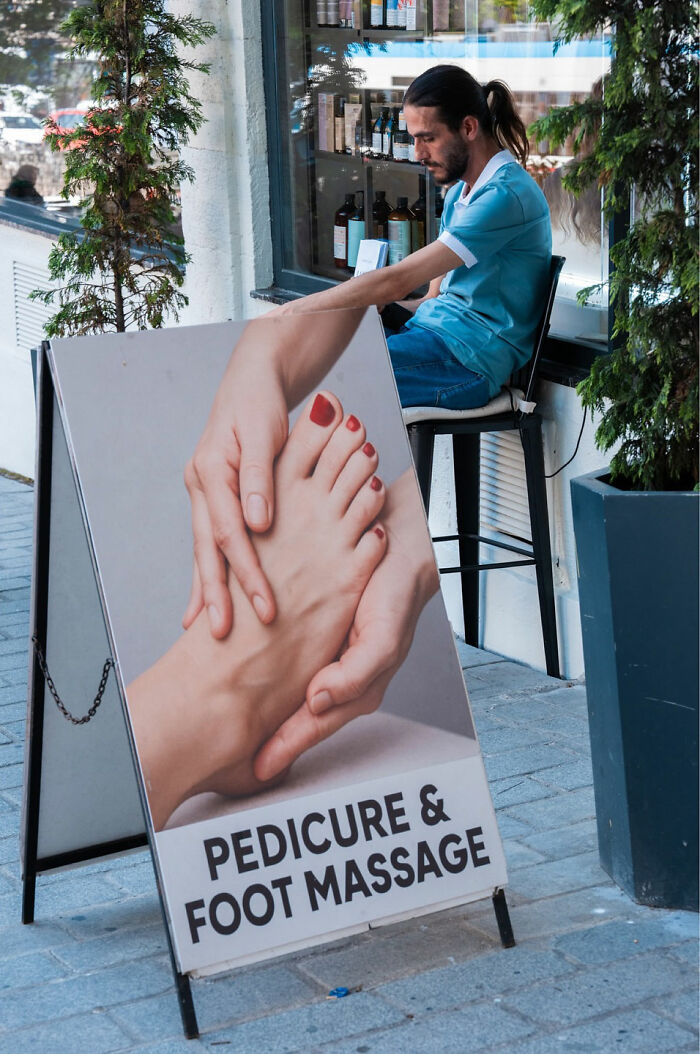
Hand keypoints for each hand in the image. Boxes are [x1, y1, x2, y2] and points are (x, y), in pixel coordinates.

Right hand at [183, 329, 289, 635]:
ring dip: (209, 590)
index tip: (264, 605)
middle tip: (225, 635)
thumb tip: (258, 522)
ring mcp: (207, 494)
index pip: (229, 533)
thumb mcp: (264, 432)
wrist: (255, 378)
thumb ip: (259, 476)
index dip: (246, 571)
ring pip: (206, 551)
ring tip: (209, 630)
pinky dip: (212, 572)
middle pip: (209, 550)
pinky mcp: (218, 499)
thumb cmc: (263, 401)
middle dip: (218, 594)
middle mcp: (203, 486)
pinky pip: (214, 542)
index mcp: (211, 472)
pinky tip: (209, 601)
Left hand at [253, 468, 439, 779]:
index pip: (317, 723)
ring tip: (242, 729)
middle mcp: (342, 671)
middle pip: (304, 715)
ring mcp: (329, 651)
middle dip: (277, 739)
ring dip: (271, 712)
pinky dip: (270, 673)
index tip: (260, 767)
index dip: (288, 744)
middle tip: (242, 762)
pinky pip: (292, 659)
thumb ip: (357, 673)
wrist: (396, 536)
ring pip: (295, 691)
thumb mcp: (384, 635)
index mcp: (358, 680)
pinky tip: (251, 678)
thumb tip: (317, 703)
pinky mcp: (317, 628)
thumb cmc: (397, 587)